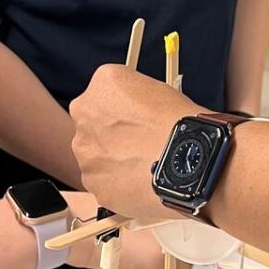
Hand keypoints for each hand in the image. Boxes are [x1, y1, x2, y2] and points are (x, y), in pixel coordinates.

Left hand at [71, 66, 195, 222]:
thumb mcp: (157, 88)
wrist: (183, 163)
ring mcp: (85, 152)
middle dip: (111, 134)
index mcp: (102, 85)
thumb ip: (133, 98)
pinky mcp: (93, 183)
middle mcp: (85, 116)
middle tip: (138, 142)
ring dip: (113, 159)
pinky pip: (103, 182)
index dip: (122, 108)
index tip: (135, 117)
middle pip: (94, 125)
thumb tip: (135, 110)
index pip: (104, 94)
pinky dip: (118, 182)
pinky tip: (140, 180)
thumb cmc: (178, 124)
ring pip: (95, 156)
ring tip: (143, 164)